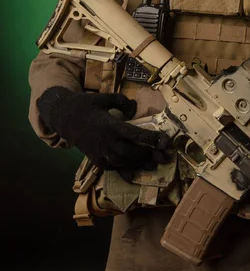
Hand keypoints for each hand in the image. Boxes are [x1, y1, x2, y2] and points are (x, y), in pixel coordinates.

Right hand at [38, 86, 168, 173]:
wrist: (64, 118)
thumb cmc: (86, 105)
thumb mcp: (103, 97)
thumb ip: (121, 101)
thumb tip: (135, 107)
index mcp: (111, 125)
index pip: (136, 134)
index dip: (152, 139)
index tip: (165, 141)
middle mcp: (107, 141)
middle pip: (132, 152)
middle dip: (149, 155)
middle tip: (164, 156)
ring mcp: (100, 152)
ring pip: (123, 162)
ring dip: (139, 164)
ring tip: (153, 165)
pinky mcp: (95, 159)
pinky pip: (111, 168)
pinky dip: (123, 171)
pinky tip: (133, 173)